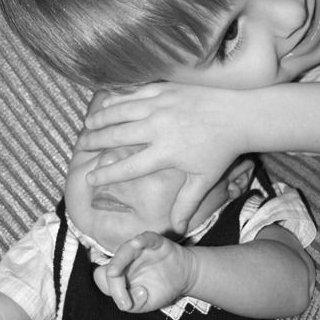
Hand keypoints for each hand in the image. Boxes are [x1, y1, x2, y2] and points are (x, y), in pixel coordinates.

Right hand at [83, 83, 248, 230]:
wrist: (237, 115)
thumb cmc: (221, 150)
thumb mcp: (204, 179)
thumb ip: (187, 203)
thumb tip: (177, 230)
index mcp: (166, 153)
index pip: (128, 166)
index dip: (106, 173)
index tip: (90, 178)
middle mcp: (158, 128)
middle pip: (117, 136)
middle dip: (95, 142)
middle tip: (82, 147)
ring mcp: (160, 106)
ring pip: (121, 112)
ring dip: (101, 119)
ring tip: (86, 126)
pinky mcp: (164, 90)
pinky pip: (134, 93)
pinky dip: (117, 99)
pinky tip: (105, 104)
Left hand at [93, 231, 195, 312]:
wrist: (184, 276)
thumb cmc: (161, 288)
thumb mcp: (145, 304)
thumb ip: (132, 304)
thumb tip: (127, 300)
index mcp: (119, 273)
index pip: (102, 278)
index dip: (110, 290)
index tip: (126, 304)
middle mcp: (126, 260)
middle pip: (110, 266)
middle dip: (113, 283)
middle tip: (125, 301)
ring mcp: (140, 249)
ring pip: (124, 250)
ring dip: (118, 261)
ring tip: (114, 272)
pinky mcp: (154, 241)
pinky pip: (145, 238)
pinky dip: (141, 240)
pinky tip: (137, 244)